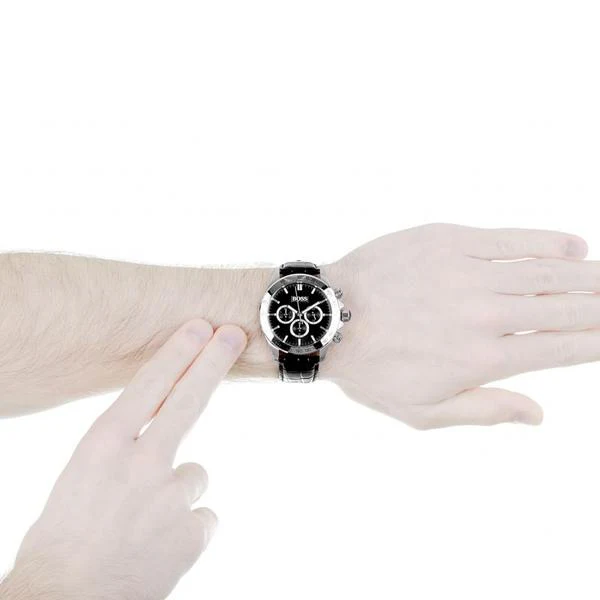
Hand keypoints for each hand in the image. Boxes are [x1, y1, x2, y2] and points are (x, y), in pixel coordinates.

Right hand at [2, 320, 246, 599]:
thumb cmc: (63, 543)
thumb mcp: (82, 479)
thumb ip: (122, 455)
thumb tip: (156, 447)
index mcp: (102, 447)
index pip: (147, 386)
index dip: (177, 353)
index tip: (199, 327)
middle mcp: (141, 463)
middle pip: (187, 402)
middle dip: (212, 362)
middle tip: (233, 333)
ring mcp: (171, 496)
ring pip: (195, 475)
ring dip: (177, 494)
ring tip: (143, 525)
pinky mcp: (192, 531)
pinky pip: (202, 516)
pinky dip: (186, 528)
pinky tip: (159, 549)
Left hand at [323, 223, 593, 428]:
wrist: (327, 319)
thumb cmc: (371, 370)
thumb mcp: (422, 412)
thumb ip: (484, 411)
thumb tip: (538, 414)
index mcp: (483, 359)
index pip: (563, 348)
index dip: (597, 342)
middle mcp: (486, 315)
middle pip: (564, 307)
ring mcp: (468, 274)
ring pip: (546, 272)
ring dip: (588, 275)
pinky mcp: (448, 241)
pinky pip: (509, 239)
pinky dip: (547, 241)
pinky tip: (573, 246)